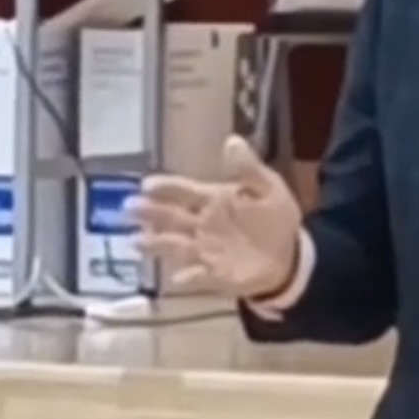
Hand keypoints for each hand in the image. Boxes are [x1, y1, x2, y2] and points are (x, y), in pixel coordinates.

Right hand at [126, 135, 302, 302]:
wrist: (289, 254)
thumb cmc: (273, 217)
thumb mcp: (268, 187)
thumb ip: (248, 168)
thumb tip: (232, 140)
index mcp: (213, 199)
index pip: (184, 190)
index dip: (166, 187)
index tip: (147, 185)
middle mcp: (202, 224)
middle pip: (171, 217)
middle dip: (150, 212)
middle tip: (129, 207)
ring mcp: (205, 250)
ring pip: (175, 245)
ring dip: (157, 244)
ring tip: (136, 241)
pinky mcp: (214, 275)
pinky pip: (198, 276)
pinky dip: (188, 277)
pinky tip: (178, 278)